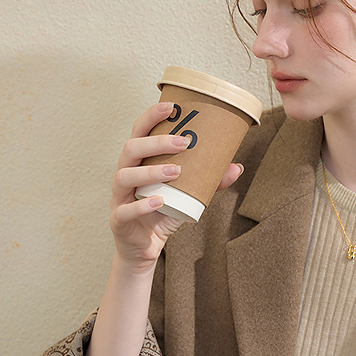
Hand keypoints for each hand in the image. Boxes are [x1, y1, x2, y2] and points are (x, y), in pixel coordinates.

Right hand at [110, 103, 242, 268]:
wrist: (145, 248)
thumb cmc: (163, 213)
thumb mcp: (187, 195)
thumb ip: (209, 181)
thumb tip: (236, 167)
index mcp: (138, 162)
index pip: (139, 132)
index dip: (151, 116)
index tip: (172, 107)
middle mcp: (125, 174)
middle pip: (130, 149)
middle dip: (156, 142)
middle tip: (183, 142)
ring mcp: (119, 197)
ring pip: (124, 176)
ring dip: (151, 171)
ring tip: (176, 171)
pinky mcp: (118, 220)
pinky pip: (125, 210)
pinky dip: (142, 205)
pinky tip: (160, 202)